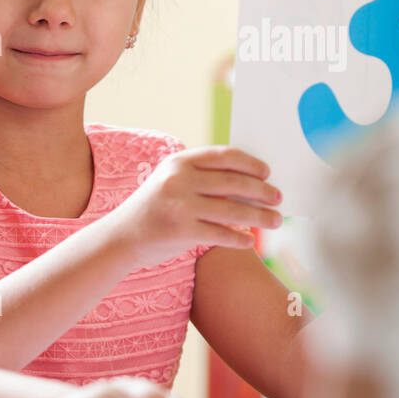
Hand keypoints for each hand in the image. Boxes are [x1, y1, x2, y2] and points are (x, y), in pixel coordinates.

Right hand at [103, 145, 282, 269]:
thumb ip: (202, 178)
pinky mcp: (181, 231)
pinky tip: (250, 241)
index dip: (250, 163)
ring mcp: (179, 205)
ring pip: (233, 210)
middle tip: (278, 198)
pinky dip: (240, 238)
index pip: (224, 156)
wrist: (120, 238)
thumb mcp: (171, 183)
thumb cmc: (153, 210)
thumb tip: (251, 182)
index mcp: (178, 162)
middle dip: (262, 191)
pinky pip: (221, 234)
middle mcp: (179, 180)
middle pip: (234, 182)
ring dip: (260, 217)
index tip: (267, 173)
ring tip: (276, 221)